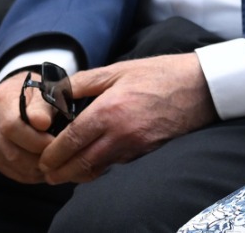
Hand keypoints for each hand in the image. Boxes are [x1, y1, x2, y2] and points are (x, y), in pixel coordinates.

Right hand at [0, 71, 58, 183]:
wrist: (16, 93)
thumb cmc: (35, 90)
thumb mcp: (43, 88)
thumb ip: (43, 105)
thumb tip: (42, 123)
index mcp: (0, 100)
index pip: (12, 126)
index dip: (36, 139)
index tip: (55, 141)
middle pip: (12, 151)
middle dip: (38, 157)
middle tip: (59, 156)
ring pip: (11, 164)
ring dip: (36, 168)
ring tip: (54, 162)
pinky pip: (10, 171)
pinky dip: (29, 173)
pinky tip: (44, 167)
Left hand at [34, 55, 216, 184]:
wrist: (201, 88)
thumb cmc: (159, 74)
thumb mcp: (118, 69)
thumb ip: (83, 82)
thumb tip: (55, 92)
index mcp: (108, 111)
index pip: (69, 142)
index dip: (51, 155)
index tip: (42, 159)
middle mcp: (119, 134)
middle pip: (79, 165)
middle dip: (59, 172)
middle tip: (47, 173)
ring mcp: (135, 148)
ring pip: (96, 171)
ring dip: (77, 174)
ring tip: (65, 171)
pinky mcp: (147, 154)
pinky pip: (116, 166)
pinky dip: (100, 168)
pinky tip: (94, 160)